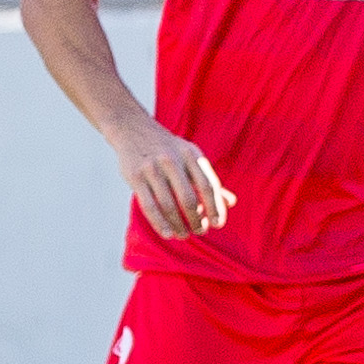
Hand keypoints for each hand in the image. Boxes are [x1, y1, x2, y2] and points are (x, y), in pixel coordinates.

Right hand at [114, 120, 233, 243]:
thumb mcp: (190, 157)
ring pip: (168, 205)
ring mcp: (153, 168)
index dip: (215, 207)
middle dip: (196, 220)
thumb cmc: (168, 149)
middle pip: (189, 198)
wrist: (132, 128)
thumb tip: (231, 203)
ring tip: (183, 235)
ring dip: (178, 225)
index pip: (208, 186)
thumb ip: (207, 180)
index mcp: (191, 154)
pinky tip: (168, 234)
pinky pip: (150, 206)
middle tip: (201, 232)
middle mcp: (173, 160)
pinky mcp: (135, 177)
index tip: (218, 224)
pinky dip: (160, 223)